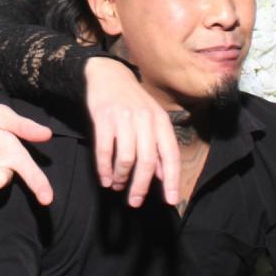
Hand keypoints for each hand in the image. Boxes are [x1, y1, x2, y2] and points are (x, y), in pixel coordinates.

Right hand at [84, 56, 179, 207]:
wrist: (107, 74)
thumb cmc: (132, 102)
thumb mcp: (151, 120)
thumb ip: (158, 146)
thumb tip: (162, 176)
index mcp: (160, 121)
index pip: (171, 154)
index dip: (172, 179)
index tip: (170, 200)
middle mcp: (145, 119)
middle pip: (146, 161)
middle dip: (141, 186)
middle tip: (135, 201)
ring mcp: (123, 118)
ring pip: (125, 158)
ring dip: (121, 177)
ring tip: (117, 186)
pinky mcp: (103, 118)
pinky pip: (104, 150)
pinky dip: (104, 169)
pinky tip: (105, 179)